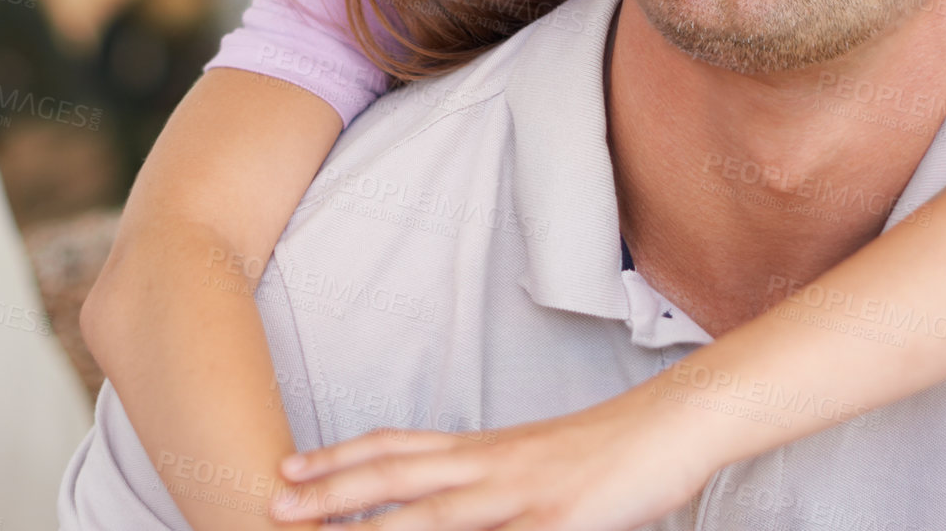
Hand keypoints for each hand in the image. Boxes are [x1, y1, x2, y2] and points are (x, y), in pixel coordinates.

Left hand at [267, 393, 713, 530]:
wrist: (672, 425)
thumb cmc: (607, 451)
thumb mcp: (536, 466)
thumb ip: (490, 485)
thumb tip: (453, 502)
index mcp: (485, 450)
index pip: (398, 448)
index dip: (341, 458)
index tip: (290, 465)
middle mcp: (492, 466)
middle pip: (398, 475)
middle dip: (331, 491)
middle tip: (274, 499)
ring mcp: (523, 496)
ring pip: (435, 515)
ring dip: (376, 529)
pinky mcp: (560, 524)